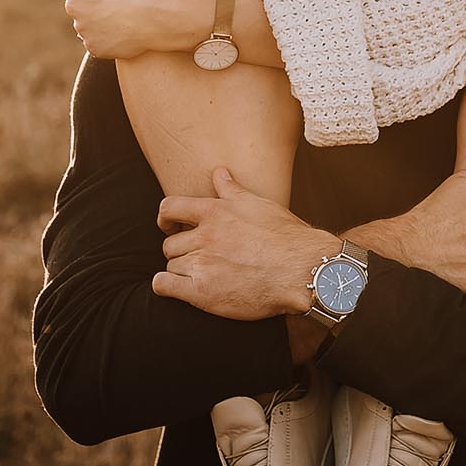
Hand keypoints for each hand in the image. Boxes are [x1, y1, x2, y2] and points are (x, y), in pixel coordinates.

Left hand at [62, 0, 202, 58]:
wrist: (159, 10)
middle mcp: (72, 6)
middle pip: (86, 2)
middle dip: (101, 0)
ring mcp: (83, 30)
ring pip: (93, 23)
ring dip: (105, 19)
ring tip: (129, 13)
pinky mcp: (95, 48)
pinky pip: (101, 42)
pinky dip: (112, 38)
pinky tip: (128, 29)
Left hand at [153, 167, 341, 319]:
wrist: (301, 270)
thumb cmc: (286, 238)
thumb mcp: (257, 204)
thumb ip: (231, 190)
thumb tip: (219, 172)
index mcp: (214, 212)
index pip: (170, 207)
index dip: (165, 218)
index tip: (169, 226)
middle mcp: (204, 236)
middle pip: (170, 243)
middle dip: (181, 251)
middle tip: (199, 258)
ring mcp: (201, 264)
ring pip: (171, 266)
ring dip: (181, 271)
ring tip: (203, 276)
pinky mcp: (201, 292)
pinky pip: (164, 285)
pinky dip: (165, 286)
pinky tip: (178, 288)